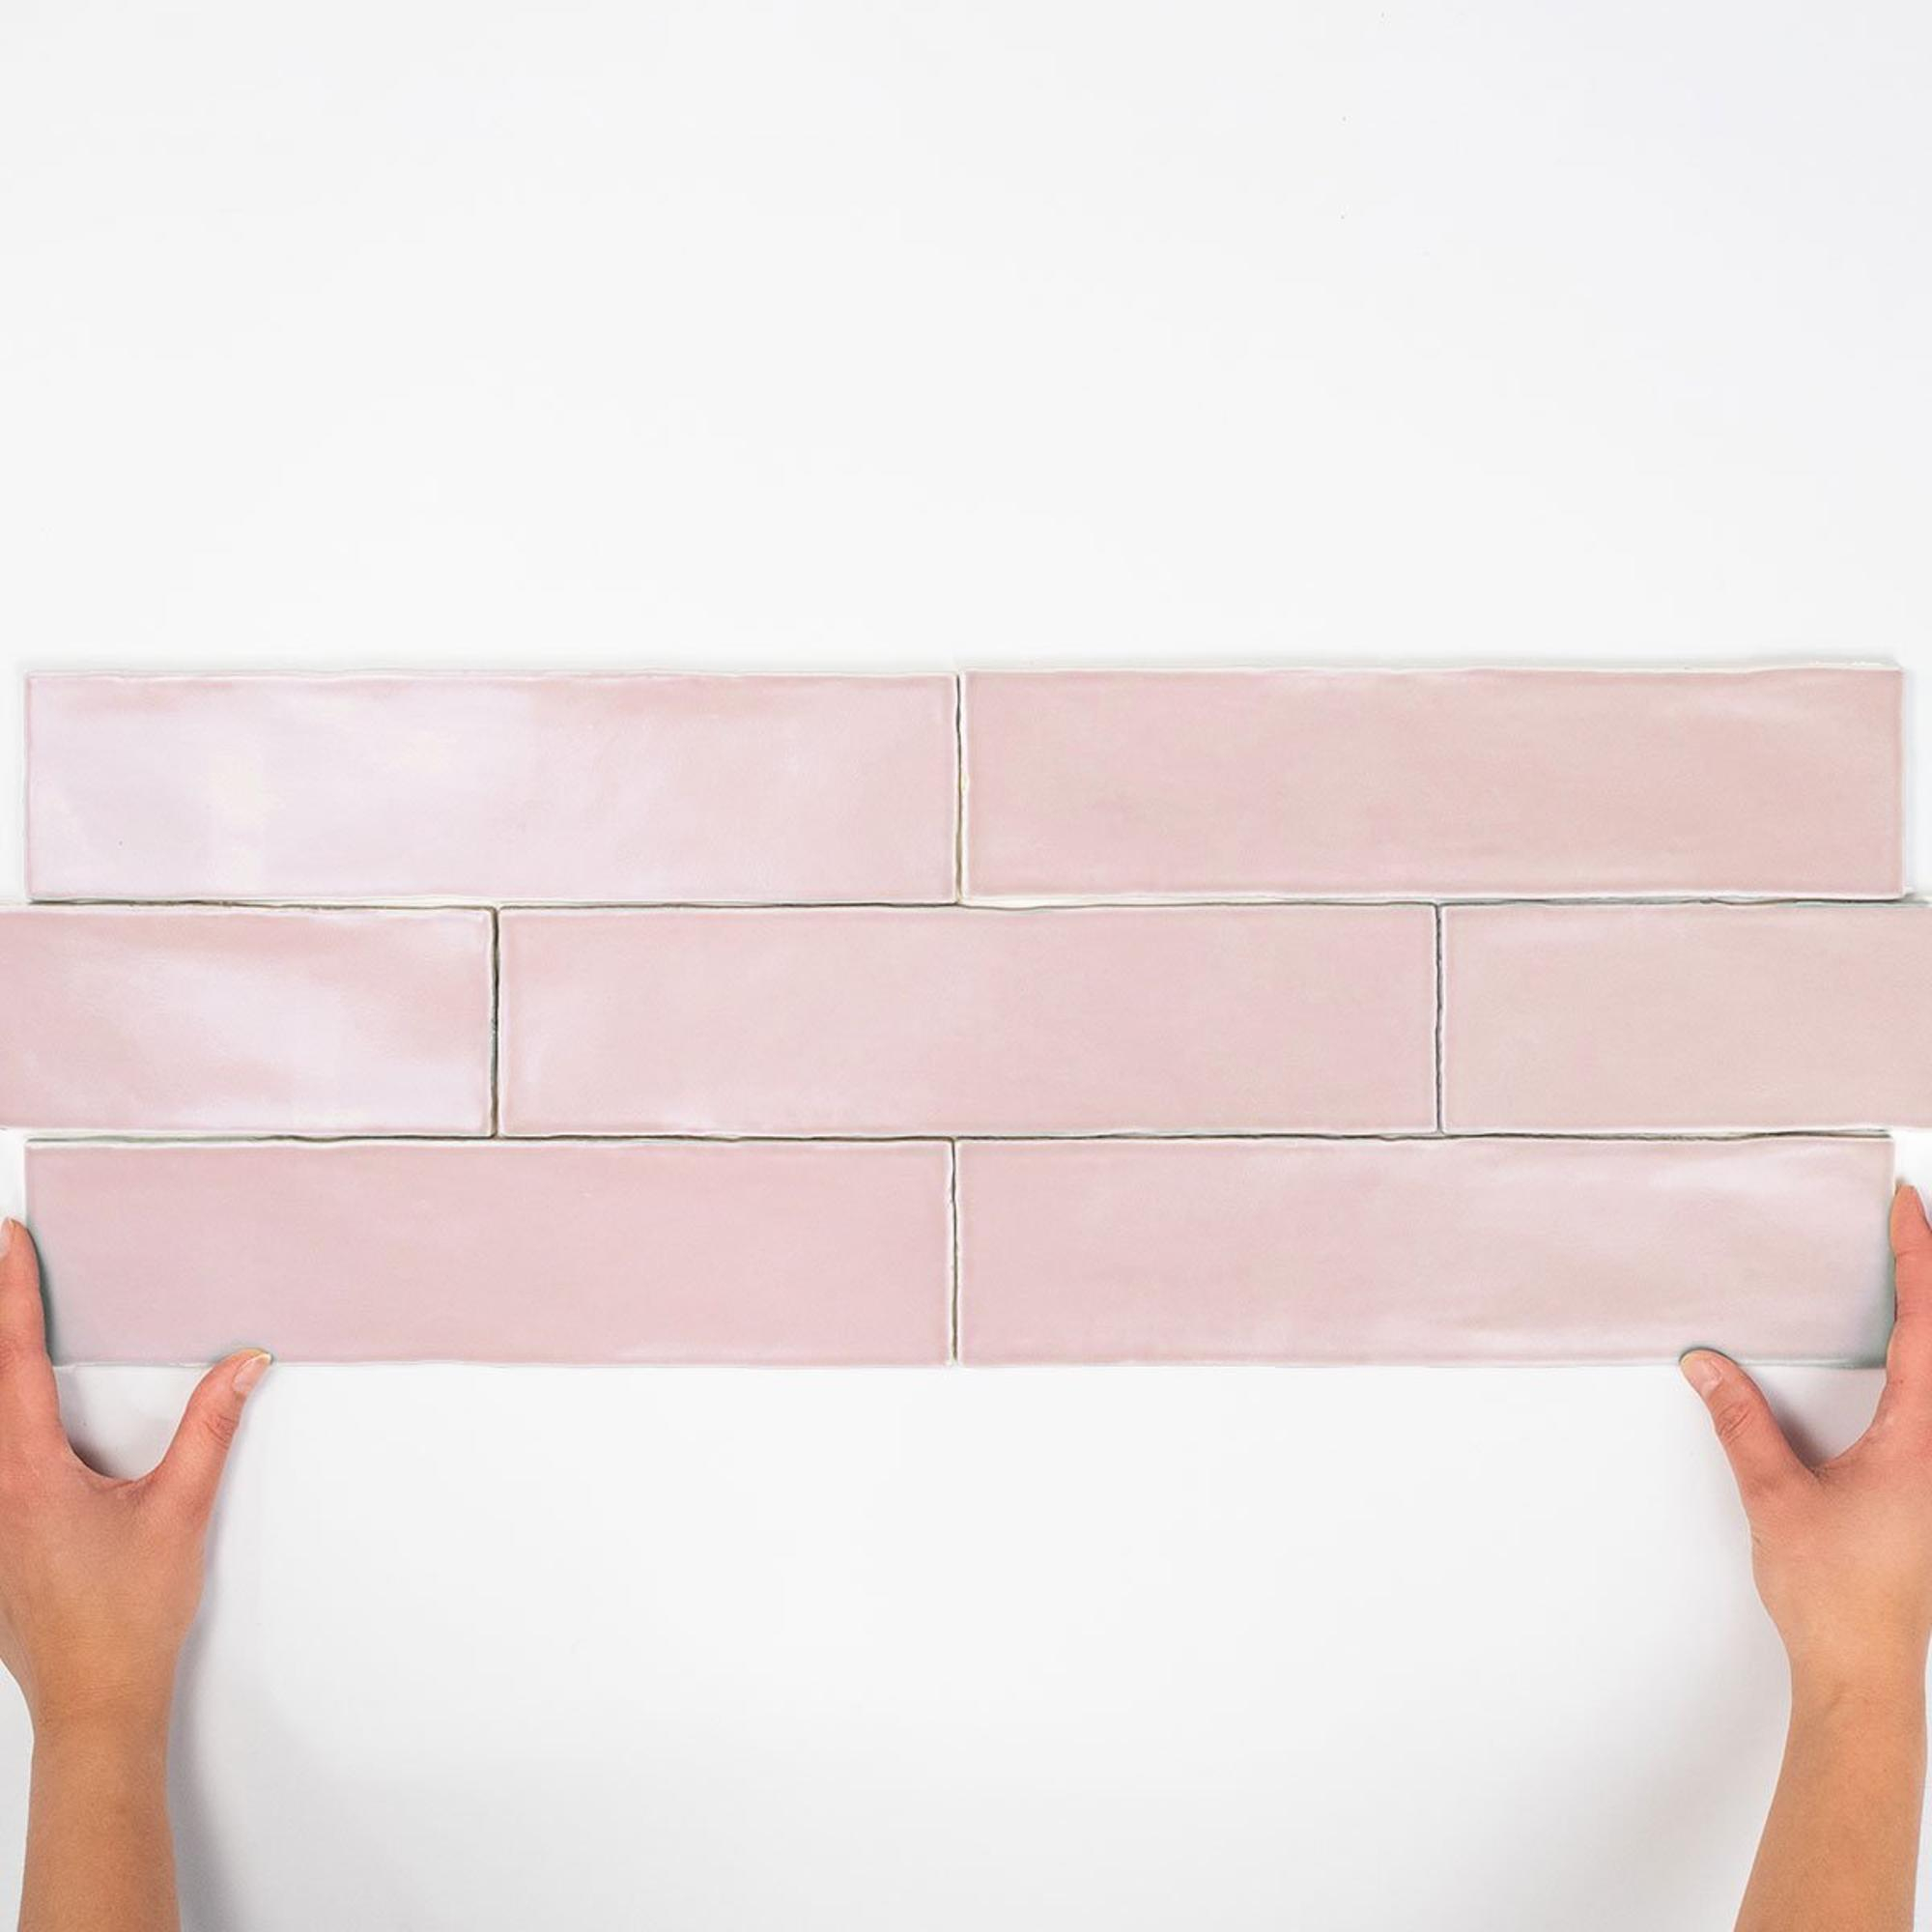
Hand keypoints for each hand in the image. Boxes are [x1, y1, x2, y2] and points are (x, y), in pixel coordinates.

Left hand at [0, 1216, 270, 1735]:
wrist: (94, 1702)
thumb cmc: (128, 1618)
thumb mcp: (180, 1511)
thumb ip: (211, 1428)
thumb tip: (241, 1365)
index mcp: (29, 1472)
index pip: (15, 1359)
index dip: (13, 1292)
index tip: (10, 1240)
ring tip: (5, 1316)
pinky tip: (16, 1411)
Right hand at [1682, 1182, 1931, 1696]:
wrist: (1865, 1672)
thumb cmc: (1837, 1596)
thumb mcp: (1776, 1495)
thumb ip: (1742, 1422)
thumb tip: (1709, 1365)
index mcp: (1923, 1438)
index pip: (1926, 1324)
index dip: (1917, 1257)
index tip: (1907, 1204)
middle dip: (1931, 1275)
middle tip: (1914, 1221)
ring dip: (1928, 1321)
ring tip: (1911, 1272)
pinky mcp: (1931, 1492)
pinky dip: (1924, 1362)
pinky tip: (1906, 1358)